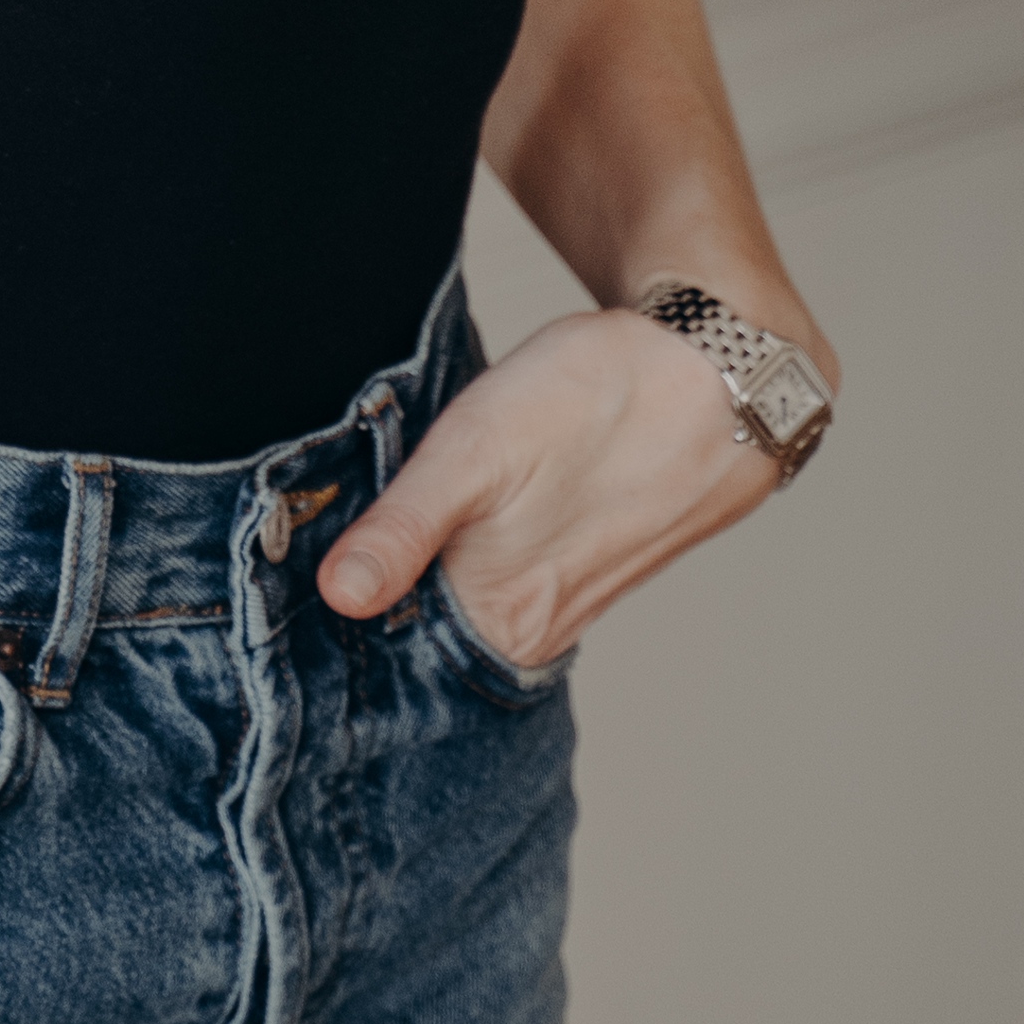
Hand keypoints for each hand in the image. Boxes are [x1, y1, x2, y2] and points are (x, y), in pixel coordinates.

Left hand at [318, 302, 806, 669]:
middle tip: (334, 544)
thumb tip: (340, 598)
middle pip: (435, 636)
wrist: (719, 364)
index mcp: (507, 620)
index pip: (399, 659)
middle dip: (386, 602)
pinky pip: (518, 579)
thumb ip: (402, 529)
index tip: (305, 584)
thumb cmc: (596, 397)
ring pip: (476, 604)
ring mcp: (576, 600)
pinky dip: (482, 557)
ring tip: (399, 527)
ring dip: (433, 575)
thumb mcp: (473, 450)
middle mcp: (542, 631)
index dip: (349, 626)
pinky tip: (470, 517)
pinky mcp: (598, 565)